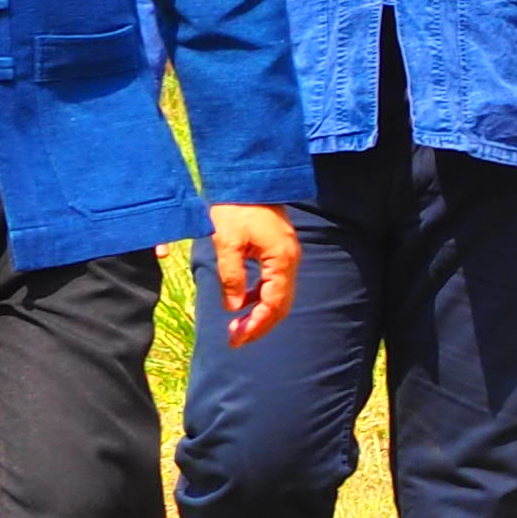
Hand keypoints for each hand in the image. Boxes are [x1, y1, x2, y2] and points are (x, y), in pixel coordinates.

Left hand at [208, 205, 301, 347]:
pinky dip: (260, 296)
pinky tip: (242, 302)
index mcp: (281, 259)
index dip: (256, 325)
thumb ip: (231, 276)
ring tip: (237, 326)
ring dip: (260, 313)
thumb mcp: (227, 242)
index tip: (235, 339)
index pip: (274, 304)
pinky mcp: (280, 251)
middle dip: (259, 325)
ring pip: (279, 295)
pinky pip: (275, 282)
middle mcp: (290, 259)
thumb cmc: (235, 207)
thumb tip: (234, 307)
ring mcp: (287, 255)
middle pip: (281, 304)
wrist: (247, 178)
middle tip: (235, 339)